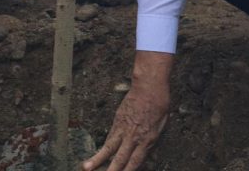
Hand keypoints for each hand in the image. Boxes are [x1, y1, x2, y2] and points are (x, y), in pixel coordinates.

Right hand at [83, 52, 171, 170]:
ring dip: (97, 159)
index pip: (135, 162)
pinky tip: (96, 155)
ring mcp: (123, 128)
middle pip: (120, 158)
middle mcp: (133, 136)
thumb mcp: (162, 127)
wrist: (149, 85)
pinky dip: (104, 147)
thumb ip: (152, 143)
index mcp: (147, 140)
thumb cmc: (159, 104)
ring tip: (86, 167)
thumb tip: (148, 157)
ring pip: (109, 147)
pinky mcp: (117, 120)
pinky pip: (110, 136)